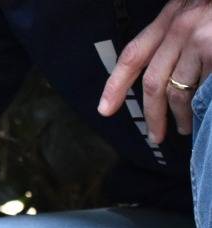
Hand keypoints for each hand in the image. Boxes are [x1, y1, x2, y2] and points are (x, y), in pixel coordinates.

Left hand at [99, 0, 211, 143]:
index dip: (115, 84)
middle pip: (153, 82)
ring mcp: (200, 38)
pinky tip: (203, 112)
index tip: (104, 110)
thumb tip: (161, 78)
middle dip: (152, 115)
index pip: (134, 54)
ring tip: (185, 127)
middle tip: (155, 135)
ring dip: (180, 116)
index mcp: (171, 16)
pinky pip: (204, 88)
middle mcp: (181, 26)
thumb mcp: (197, 10)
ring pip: (179, 91)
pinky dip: (202, 104)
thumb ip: (177, 37)